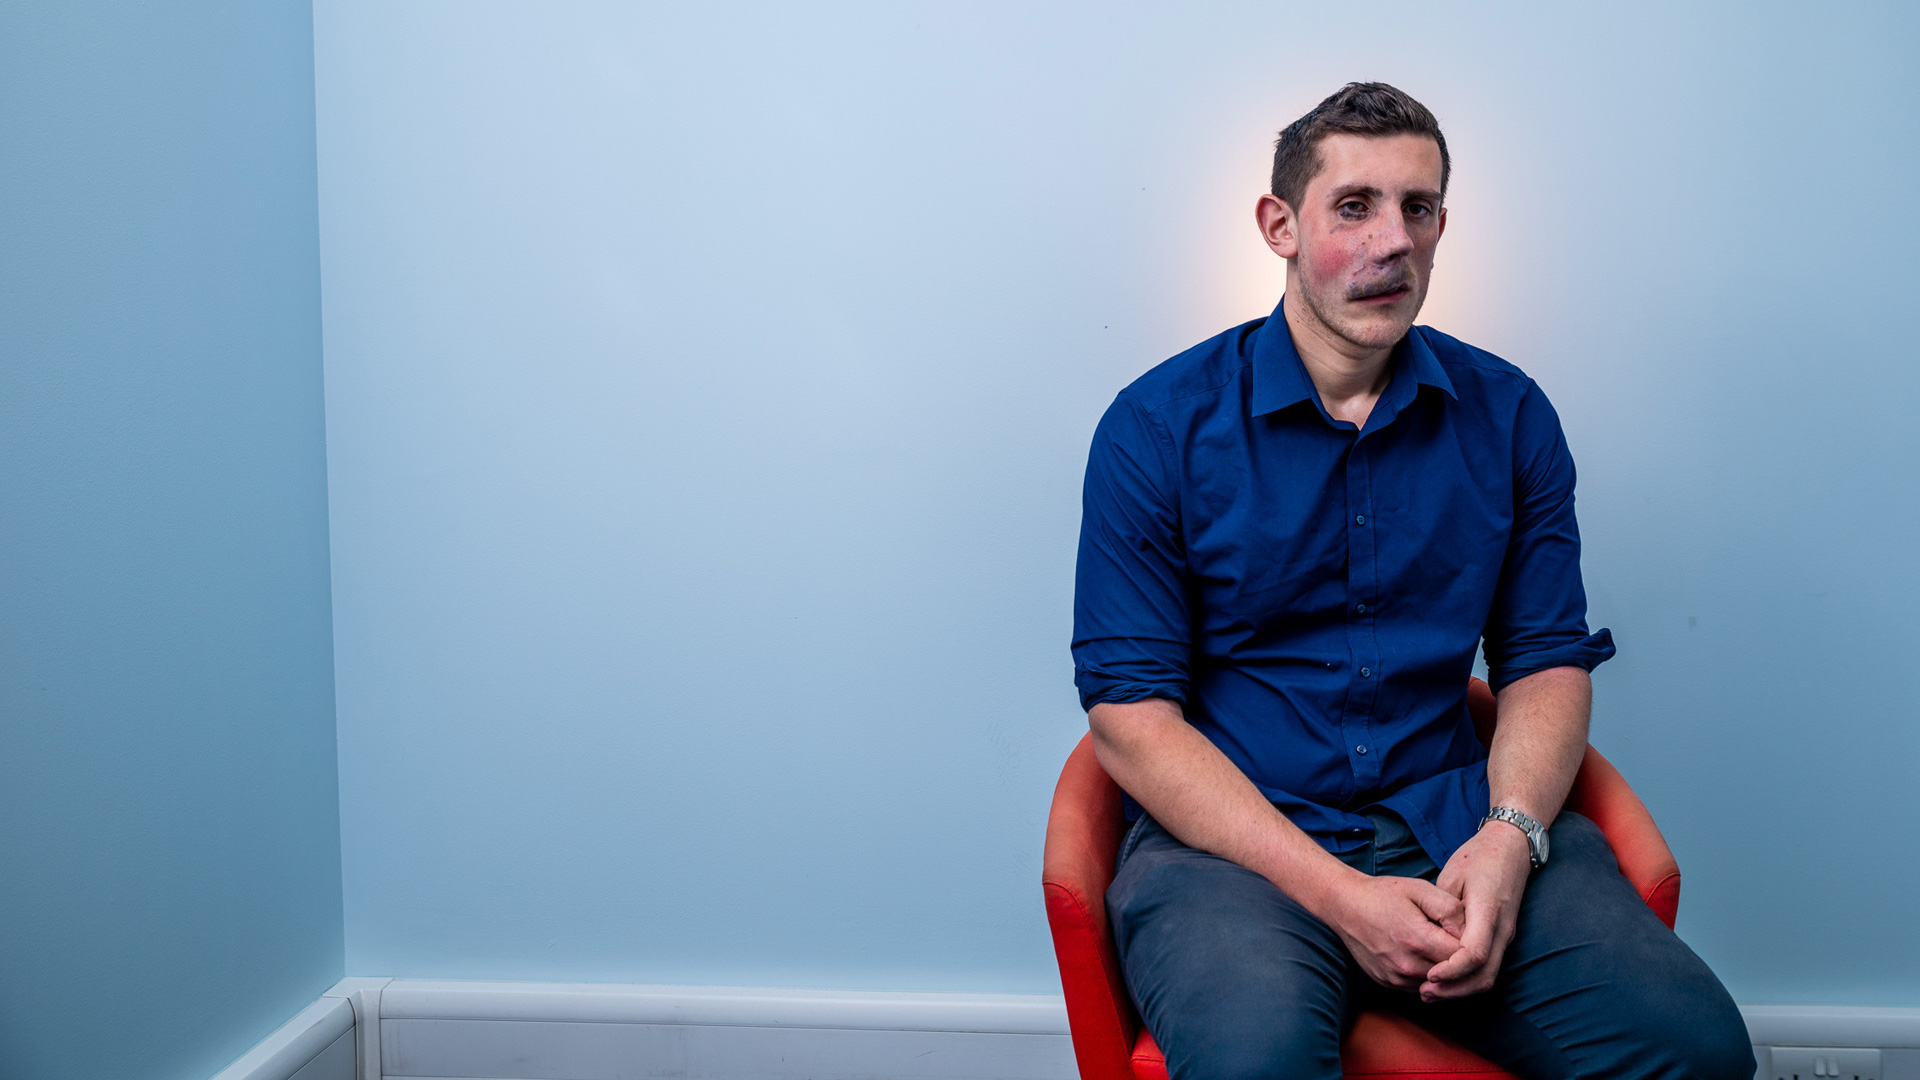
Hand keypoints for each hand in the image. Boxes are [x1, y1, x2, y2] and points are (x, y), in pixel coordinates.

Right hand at [1324, 872, 1464, 991]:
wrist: (1345, 905)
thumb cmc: (1384, 894)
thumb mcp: (1420, 889)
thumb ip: (1450, 909)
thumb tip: (1469, 931)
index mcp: (1418, 940)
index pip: (1463, 956)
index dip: (1470, 943)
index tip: (1463, 929)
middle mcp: (1408, 965)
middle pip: (1452, 973)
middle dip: (1459, 958)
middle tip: (1452, 936)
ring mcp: (1396, 978)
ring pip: (1438, 984)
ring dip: (1443, 969)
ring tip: (1435, 943)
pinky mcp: (1388, 983)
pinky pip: (1420, 985)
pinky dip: (1427, 974)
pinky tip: (1421, 953)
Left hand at [1420, 820, 1532, 1000]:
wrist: (1511, 847)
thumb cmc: (1478, 857)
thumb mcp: (1451, 876)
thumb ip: (1442, 910)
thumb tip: (1431, 937)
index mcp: (1488, 911)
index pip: (1475, 953)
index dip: (1452, 970)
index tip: (1429, 976)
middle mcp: (1502, 929)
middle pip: (1485, 975)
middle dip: (1454, 990)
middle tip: (1424, 993)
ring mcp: (1506, 935)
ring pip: (1489, 975)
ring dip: (1461, 990)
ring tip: (1430, 992)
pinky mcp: (1503, 937)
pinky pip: (1488, 967)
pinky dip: (1468, 979)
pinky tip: (1445, 980)